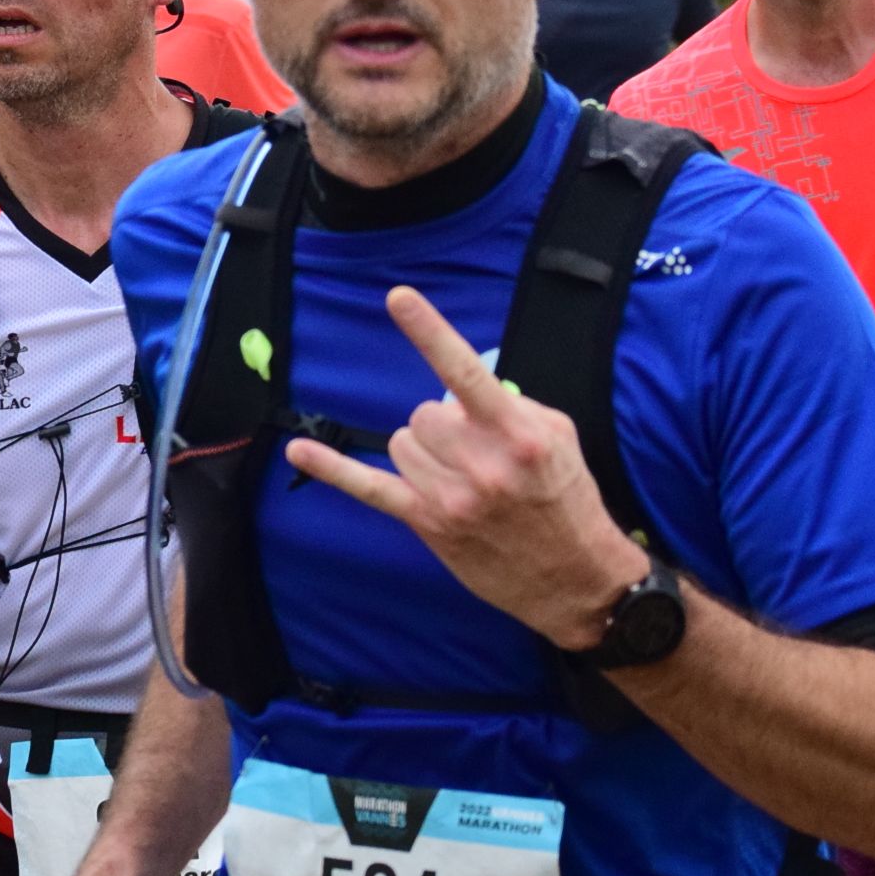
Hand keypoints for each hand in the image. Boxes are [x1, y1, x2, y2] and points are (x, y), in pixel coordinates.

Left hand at [281, 285, 651, 652]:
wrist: (575, 578)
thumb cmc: (567, 499)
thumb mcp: (558, 437)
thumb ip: (509, 404)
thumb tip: (456, 392)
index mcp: (519, 434)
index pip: (465, 372)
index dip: (429, 332)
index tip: (397, 297)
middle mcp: (482, 464)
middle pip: (424, 413)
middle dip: (445, 425)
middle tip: (477, 454)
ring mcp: (451, 497)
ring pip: (402, 442)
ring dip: (424, 451)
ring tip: (462, 477)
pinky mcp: (429, 523)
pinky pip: (369, 488)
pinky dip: (332, 469)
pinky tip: (299, 450)